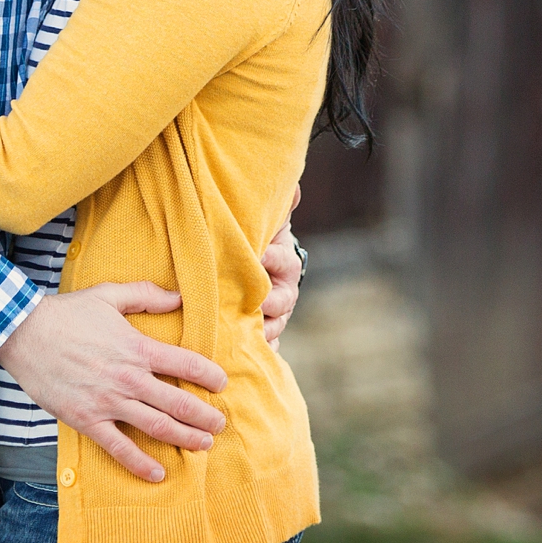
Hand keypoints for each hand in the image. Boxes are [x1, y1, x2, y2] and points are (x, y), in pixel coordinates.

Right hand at [0, 285, 228, 484]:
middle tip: (220, 425)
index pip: (185, 363)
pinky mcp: (88, 421)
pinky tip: (158, 473)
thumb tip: (178, 298)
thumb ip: (146, 296)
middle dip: (205, 416)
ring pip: (157, 426)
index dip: (209, 375)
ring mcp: (109, 402)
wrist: (25, 334)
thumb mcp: (109, 295)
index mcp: (137, 347)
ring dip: (185, 438)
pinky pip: (119, 448)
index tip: (222, 383)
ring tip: (204, 445)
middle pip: (178, 402)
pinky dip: (140, 463)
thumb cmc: (68, 313)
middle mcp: (129, 378)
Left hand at [261, 195, 304, 345]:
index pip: (279, 260)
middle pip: (280, 301)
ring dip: (262, 330)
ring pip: (275, 326)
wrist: (262, 265)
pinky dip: (261, 349)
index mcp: (286, 261)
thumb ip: (280, 206)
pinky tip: (249, 353)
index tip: (255, 257)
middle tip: (247, 302)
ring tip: (246, 333)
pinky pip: (269, 345)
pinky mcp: (269, 332)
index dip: (268, 259)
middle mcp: (286, 290)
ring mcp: (279, 315)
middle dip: (265, 302)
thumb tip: (295, 189)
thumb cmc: (260, 239)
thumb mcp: (269, 221)